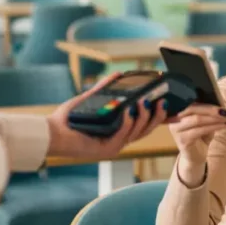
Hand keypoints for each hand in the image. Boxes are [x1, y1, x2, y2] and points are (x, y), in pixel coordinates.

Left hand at [46, 73, 167, 160]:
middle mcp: (118, 141)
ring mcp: (113, 146)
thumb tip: (117, 74)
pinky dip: (127, 122)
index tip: (176, 110)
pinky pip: (122, 135)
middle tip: (164, 102)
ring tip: (147, 102)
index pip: (144, 125)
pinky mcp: (106, 150)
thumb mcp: (90, 100)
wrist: (50, 133)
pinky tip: (129, 110)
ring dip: (144, 117)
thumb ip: (104, 88)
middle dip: (157, 116)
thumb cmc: (67, 119)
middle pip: (146, 130)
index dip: (160, 118)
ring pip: (137, 133)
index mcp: (118, 131)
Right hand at [168, 103, 225, 178]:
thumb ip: (208, 113)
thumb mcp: (205, 122)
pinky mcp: (182, 139)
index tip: (223, 105)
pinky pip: (200, 130)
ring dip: (215, 118)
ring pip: (197, 119)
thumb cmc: (200, 137)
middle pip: (193, 109)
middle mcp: (174, 119)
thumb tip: (221, 105)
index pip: (192, 103)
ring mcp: (176, 129)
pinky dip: (214, 126)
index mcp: (178, 111)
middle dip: (212, 110)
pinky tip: (224, 126)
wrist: (195, 157)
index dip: (208, 103)